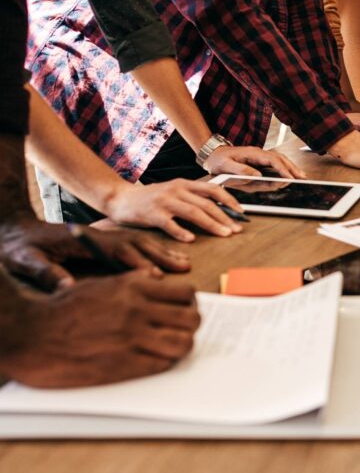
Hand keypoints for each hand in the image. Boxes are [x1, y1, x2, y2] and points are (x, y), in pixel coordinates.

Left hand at [0, 218, 189, 291]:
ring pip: (141, 243)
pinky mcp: (105, 241)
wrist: (13, 230)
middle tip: (183, 268)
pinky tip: (169, 258)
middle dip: (162, 256)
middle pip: (137, 244)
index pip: (117, 251)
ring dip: (164, 252)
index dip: (136, 264)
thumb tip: (66, 286)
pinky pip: (137, 245)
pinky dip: (157, 250)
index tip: (154, 277)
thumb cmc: (16, 247)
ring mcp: (105, 237)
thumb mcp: (23, 259)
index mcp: (83, 239)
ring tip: (185, 263)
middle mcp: (100, 236)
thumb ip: (44, 271)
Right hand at [3, 271, 199, 387]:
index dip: (190, 303)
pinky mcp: (123, 364)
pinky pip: (162, 364)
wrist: (32, 334)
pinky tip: (156, 359)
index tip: (185, 309)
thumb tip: (156, 281)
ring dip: (183, 345)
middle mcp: (138, 310)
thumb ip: (133, 283)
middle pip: (192, 319)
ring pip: (184, 343)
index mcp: (134, 287)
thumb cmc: (64, 309)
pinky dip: (165, 362)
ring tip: (173, 346)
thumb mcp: (102, 284)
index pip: (186, 293)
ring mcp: (132, 338)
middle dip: (192, 325)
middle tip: (184, 330)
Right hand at [105, 179, 247, 241]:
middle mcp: (176, 190)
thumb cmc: (151, 199)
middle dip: (224, 217)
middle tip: (236, 230)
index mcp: (184, 184)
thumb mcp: (174, 192)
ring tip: (223, 234)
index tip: (241, 213)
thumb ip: (192, 198)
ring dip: (211, 224)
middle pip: (206, 204)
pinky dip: (181, 231)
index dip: (229, 200)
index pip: (213, 190)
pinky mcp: (152, 214)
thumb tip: (219, 210)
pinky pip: (169, 223)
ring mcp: (164, 201)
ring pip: (193, 212)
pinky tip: (191, 239)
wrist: (120, 199)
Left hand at [204, 146, 304, 178]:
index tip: (289, 178)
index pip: (271, 160)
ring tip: (301, 176)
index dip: (282, 169)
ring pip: (280, 159)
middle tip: (302, 178)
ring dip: (291, 167)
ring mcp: (260, 155)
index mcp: (251, 153)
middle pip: (280, 158)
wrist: (213, 153)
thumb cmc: (218, 160)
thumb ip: (241, 170)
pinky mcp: (260, 160)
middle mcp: (258, 152)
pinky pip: (275, 162)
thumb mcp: (225, 166)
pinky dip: (285, 167)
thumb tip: (258, 176)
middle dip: (292, 168)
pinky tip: (290, 173)